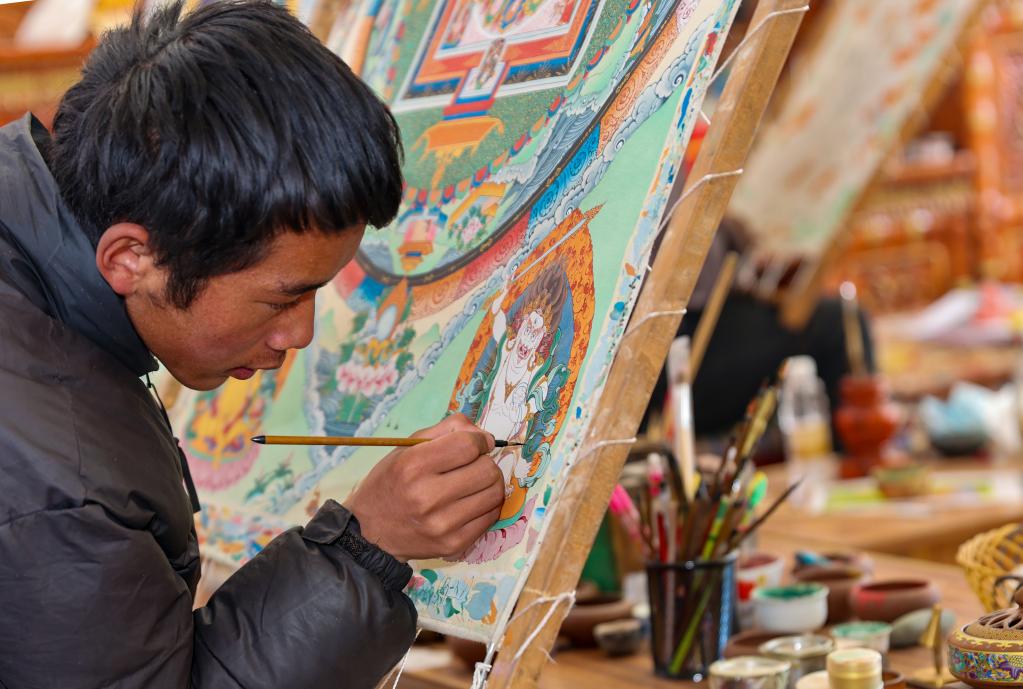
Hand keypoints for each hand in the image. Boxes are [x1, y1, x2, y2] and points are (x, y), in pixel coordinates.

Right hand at [344, 414, 504, 561]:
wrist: (371, 532)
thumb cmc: (391, 482)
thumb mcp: (407, 447)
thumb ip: (447, 429)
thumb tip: (485, 436)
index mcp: (412, 466)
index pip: (467, 446)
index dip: (479, 440)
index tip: (476, 444)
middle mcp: (427, 497)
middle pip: (486, 470)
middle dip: (485, 462)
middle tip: (472, 465)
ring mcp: (442, 525)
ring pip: (494, 493)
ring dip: (490, 483)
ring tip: (474, 483)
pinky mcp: (454, 544)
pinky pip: (491, 517)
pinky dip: (487, 505)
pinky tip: (471, 502)